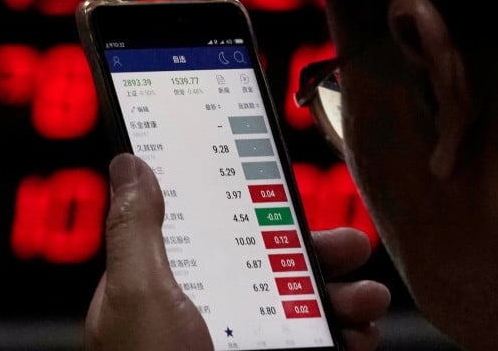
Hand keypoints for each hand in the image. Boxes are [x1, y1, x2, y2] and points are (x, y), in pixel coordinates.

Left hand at [83, 153, 390, 350]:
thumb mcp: (137, 293)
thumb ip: (136, 229)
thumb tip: (131, 164)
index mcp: (159, 288)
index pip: (203, 228)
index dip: (243, 203)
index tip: (278, 184)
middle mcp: (200, 315)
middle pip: (262, 264)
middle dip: (309, 250)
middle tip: (348, 244)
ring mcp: (236, 344)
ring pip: (297, 307)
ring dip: (339, 294)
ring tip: (366, 295)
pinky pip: (314, 344)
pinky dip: (346, 336)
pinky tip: (360, 333)